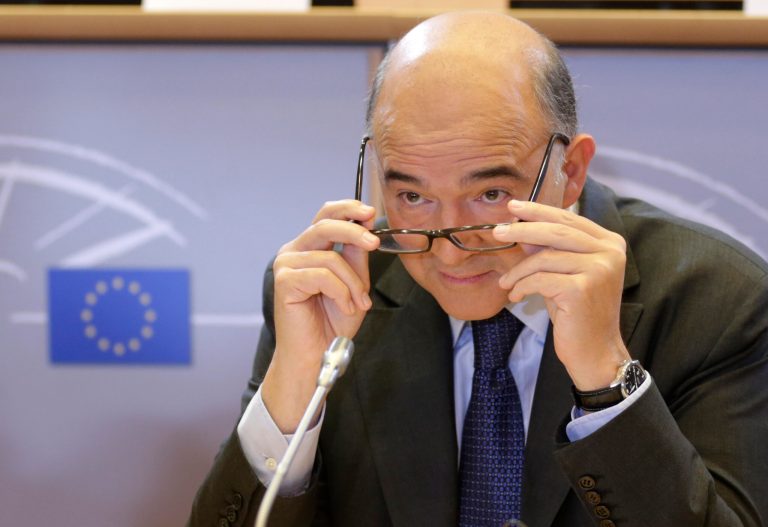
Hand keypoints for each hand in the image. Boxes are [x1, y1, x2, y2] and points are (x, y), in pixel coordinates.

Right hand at [262, 200, 378, 431]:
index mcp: (309, 247)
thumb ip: (356, 255)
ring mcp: (286, 264)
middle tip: (373, 243)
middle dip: (353, 231)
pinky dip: (341, 293)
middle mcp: (294, 251)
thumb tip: (366, 224)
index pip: (325, 215)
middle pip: (325, 225)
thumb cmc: (332, 322)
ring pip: (330, 258)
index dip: (348, 209)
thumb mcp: (354, 282)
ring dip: (352, 283)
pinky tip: (344, 307)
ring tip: (358, 302)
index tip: (370, 212)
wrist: (317, 354)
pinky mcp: (284, 281)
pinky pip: (323, 277)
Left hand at [493, 200, 630, 390]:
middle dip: (522, 229)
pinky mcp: (582, 288)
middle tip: (498, 231)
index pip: (569, 218)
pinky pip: (539, 279)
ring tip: (506, 282)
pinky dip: (522, 286)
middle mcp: (609, 252)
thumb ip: (550, 249)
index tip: (514, 207)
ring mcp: (598, 269)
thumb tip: (523, 227)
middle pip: (556, 231)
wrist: (594, 352)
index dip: (539, 210)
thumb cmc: (577, 313)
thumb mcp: (564, 274)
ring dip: (518, 270)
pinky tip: (516, 295)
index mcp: (610, 243)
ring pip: (544, 257)